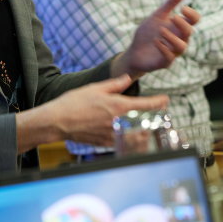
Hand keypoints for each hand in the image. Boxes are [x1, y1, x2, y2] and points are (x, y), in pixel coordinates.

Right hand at [16, 75, 169, 151]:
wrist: (57, 122)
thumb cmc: (74, 103)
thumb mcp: (95, 88)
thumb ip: (115, 84)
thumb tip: (127, 78)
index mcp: (118, 106)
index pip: (146, 105)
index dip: (159, 102)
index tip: (165, 100)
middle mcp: (118, 122)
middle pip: (146, 123)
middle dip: (154, 119)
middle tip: (157, 115)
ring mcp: (112, 134)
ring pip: (137, 136)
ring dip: (144, 132)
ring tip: (147, 127)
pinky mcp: (105, 143)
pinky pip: (123, 143)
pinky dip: (130, 140)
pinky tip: (129, 136)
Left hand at [112, 0, 199, 79]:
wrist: (135, 51)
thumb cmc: (148, 33)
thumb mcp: (158, 15)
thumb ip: (172, 2)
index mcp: (179, 27)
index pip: (194, 20)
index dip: (192, 14)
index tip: (183, 8)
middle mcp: (179, 39)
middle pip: (189, 32)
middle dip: (182, 25)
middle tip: (173, 17)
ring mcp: (173, 51)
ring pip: (182, 46)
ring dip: (172, 37)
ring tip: (161, 31)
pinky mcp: (165, 62)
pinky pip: (169, 57)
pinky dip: (164, 48)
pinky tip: (156, 41)